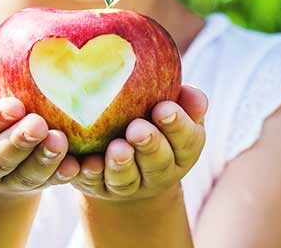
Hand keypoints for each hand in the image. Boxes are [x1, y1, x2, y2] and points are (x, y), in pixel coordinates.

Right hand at [0, 70, 79, 194]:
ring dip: (43, 159)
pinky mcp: (32, 184)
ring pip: (24, 175)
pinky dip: (61, 175)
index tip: (15, 106)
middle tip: (38, 124)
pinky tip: (74, 164)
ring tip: (59, 141)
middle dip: (19, 141)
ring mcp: (5, 179)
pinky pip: (47, 183)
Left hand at [71, 85, 207, 200]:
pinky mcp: (99, 188)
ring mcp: (129, 184)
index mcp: (182, 152)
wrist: (126, 163)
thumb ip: (185, 102)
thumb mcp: (173, 111)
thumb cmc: (154, 122)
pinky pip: (95, 183)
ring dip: (121, 164)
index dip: (177, 125)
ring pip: (127, 178)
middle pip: (158, 163)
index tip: (163, 108)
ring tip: (117, 148)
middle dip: (149, 145)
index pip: (187, 141)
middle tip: (138, 130)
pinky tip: (88, 163)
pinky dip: (91, 173)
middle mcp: (158, 173)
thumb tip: (193, 94)